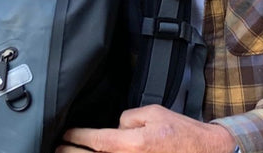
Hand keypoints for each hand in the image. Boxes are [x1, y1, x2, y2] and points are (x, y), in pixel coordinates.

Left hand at [57, 105, 236, 152]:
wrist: (204, 151)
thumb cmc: (181, 133)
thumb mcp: (152, 113)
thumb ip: (127, 119)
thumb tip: (115, 127)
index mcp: (130, 143)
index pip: (94, 140)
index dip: (76, 136)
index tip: (67, 134)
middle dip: (70, 152)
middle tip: (59, 147)